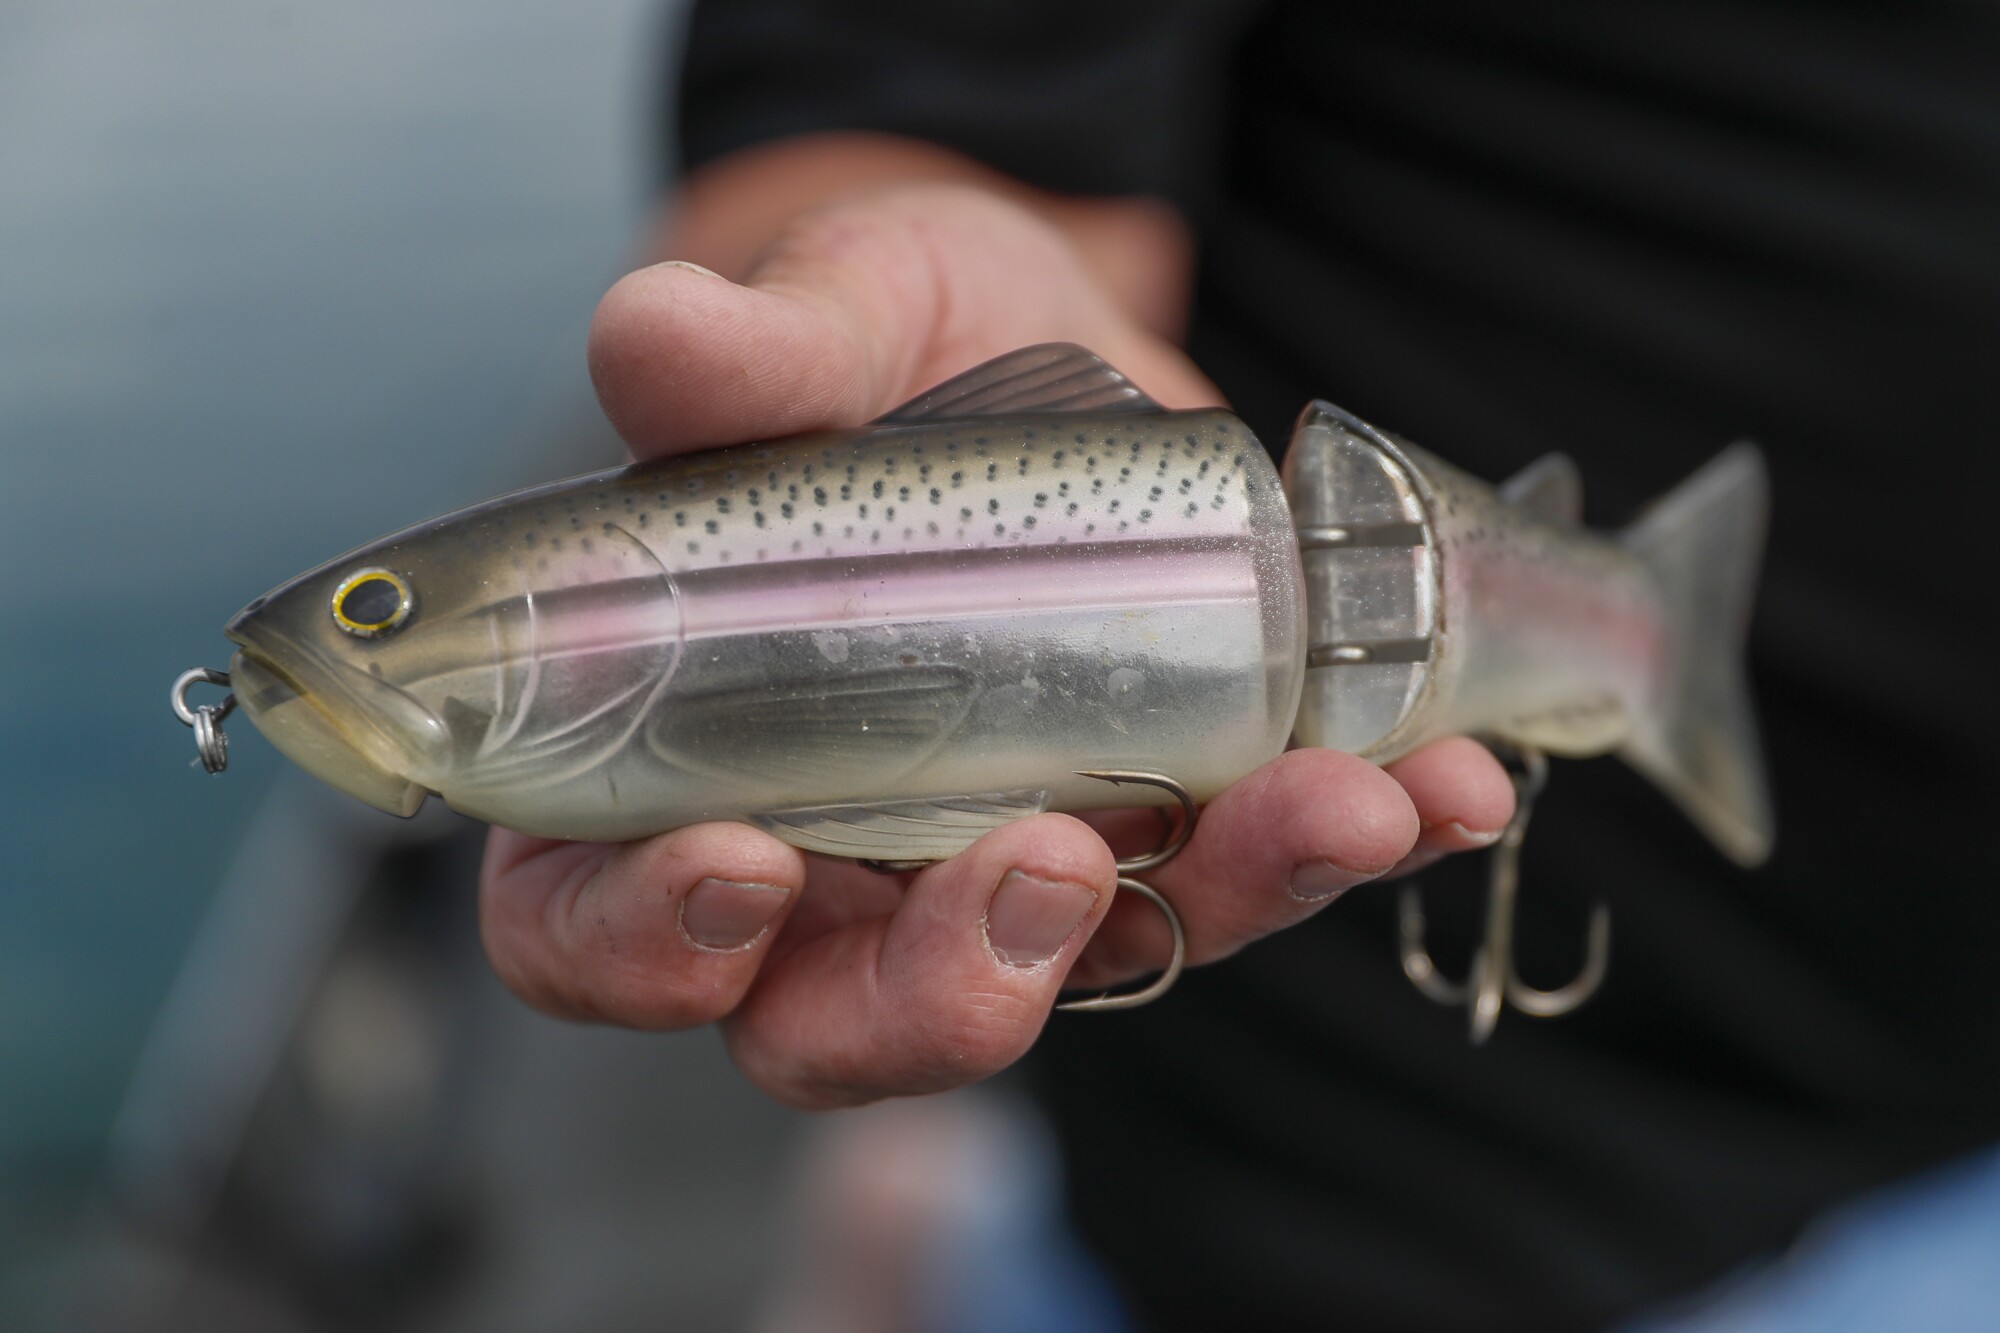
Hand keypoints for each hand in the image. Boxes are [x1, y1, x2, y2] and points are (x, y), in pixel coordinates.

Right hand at [480, 182, 1513, 1108]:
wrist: (1043, 324)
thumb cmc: (880, 341)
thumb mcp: (827, 319)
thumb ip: (750, 354)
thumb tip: (652, 333)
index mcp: (666, 761)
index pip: (592, 925)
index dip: (642, 944)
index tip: (744, 863)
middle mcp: (821, 857)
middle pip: (832, 1023)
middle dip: (944, 994)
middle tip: (1045, 874)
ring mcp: (998, 862)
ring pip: (1073, 975)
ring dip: (1214, 909)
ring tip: (1329, 806)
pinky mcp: (1158, 833)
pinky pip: (1238, 882)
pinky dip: (1341, 845)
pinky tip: (1439, 782)